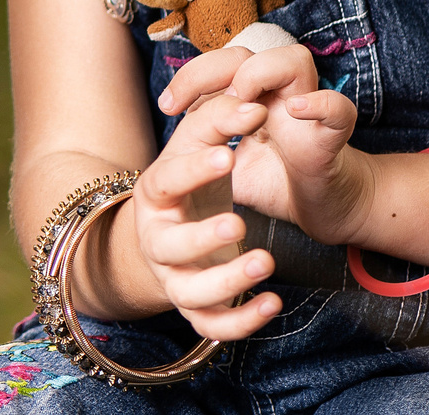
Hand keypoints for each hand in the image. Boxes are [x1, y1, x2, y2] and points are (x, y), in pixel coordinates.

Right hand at [128, 88, 282, 340]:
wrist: (173, 227)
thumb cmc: (191, 178)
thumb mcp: (197, 144)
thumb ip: (220, 117)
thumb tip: (253, 100)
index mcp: (155, 192)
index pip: (167, 180)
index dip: (193, 170)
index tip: (229, 154)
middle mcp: (157, 239)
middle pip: (169, 246)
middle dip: (202, 237)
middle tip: (238, 223)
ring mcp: (175, 277)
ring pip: (191, 293)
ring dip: (227, 282)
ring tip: (265, 261)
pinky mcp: (197, 308)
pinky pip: (214, 327)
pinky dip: (242, 321)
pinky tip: (273, 302)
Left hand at [160, 45, 367, 245]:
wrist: (321, 210)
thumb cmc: (275, 181)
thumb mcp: (230, 164)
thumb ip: (207, 146)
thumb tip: (169, 140)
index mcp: (254, 96)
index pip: (219, 62)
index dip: (190, 76)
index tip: (167, 106)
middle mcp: (280, 93)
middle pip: (247, 52)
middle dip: (211, 70)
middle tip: (187, 109)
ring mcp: (309, 111)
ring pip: (295, 59)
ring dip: (260, 74)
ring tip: (242, 108)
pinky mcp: (333, 136)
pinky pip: (339, 108)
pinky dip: (318, 103)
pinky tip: (293, 110)